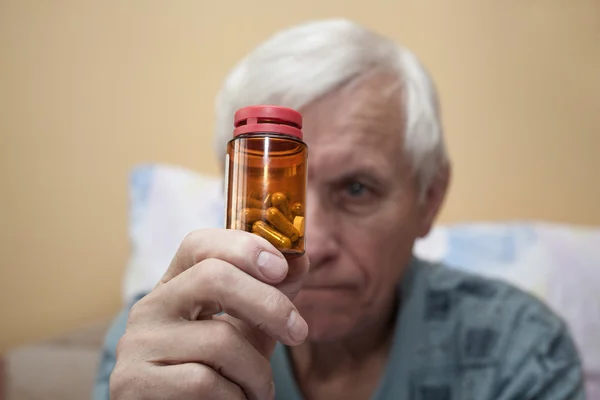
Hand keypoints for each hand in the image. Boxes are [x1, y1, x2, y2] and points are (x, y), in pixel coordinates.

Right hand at [109, 229, 309, 399]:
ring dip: (257, 372)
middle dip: (269, 304)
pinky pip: (204, 382)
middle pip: (212, 277)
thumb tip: (301, 259)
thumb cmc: (216, 370)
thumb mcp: (247, 329)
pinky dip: (235, 398)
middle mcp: (151, 307)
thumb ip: (270, 294)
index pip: (199, 244)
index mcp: (176, 285)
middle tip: (297, 332)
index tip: (281, 268)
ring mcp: (139, 343)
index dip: (243, 247)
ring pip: (219, 340)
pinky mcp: (134, 382)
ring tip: (260, 390)